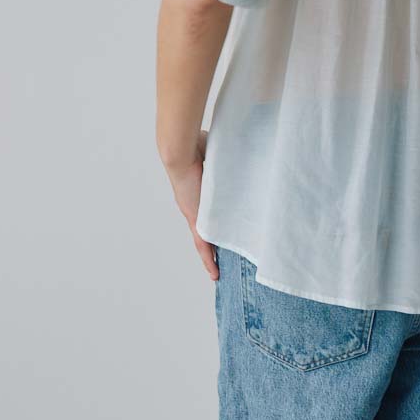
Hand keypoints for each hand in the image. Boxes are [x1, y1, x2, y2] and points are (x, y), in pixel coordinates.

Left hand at [165, 129, 218, 279]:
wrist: (181, 152)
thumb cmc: (196, 146)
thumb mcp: (216, 156)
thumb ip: (225, 160)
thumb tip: (239, 152)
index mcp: (198, 195)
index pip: (208, 216)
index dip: (215, 227)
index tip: (222, 237)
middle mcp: (194, 208)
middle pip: (206, 233)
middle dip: (214, 247)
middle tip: (225, 262)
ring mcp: (194, 215)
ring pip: (205, 241)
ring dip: (213, 255)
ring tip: (222, 272)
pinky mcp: (195, 220)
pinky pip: (203, 245)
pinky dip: (208, 259)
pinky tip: (215, 273)